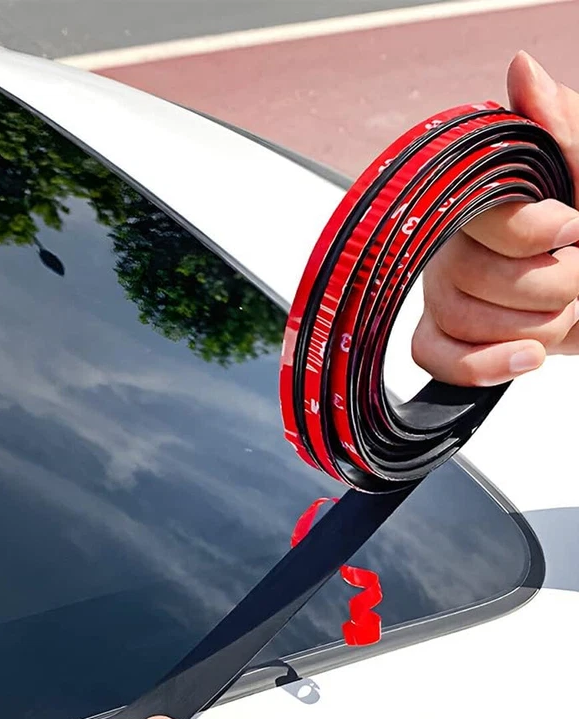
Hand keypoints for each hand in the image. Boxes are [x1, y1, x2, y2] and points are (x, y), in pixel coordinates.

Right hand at [415, 51, 578, 385]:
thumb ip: (562, 126)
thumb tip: (522, 70)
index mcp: (488, 201)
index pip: (487, 221)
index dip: (537, 233)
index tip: (574, 227)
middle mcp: (455, 242)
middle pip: (479, 280)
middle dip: (553, 287)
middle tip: (578, 273)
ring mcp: (443, 292)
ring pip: (466, 322)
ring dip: (535, 326)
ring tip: (563, 309)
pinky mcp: (442, 337)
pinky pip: (437, 359)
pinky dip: (486, 364)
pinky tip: (527, 355)